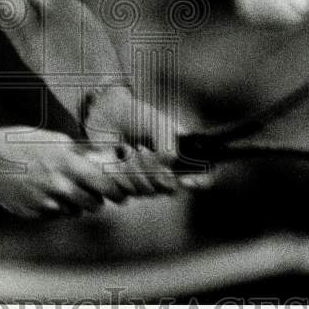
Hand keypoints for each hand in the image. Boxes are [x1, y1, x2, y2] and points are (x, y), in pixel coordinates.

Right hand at [0, 126, 175, 218]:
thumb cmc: (20, 143)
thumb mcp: (51, 138)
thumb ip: (77, 151)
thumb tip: (103, 157)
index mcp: (65, 162)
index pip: (104, 182)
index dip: (117, 189)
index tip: (122, 191)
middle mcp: (59, 185)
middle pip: (95, 203)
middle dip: (99, 198)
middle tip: (99, 192)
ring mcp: (47, 202)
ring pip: (77, 211)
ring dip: (80, 203)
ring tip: (69, 188)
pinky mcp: (37, 214)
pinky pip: (58, 214)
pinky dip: (60, 207)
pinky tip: (50, 193)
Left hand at [82, 85, 214, 189]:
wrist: (106, 113)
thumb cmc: (135, 115)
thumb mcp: (158, 124)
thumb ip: (169, 146)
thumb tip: (167, 168)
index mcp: (181, 155)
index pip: (202, 178)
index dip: (200, 183)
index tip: (188, 182)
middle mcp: (165, 172)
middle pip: (168, 188)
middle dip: (152, 169)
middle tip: (140, 149)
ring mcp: (144, 181)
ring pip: (145, 192)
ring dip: (132, 169)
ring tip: (124, 148)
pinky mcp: (122, 186)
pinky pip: (122, 194)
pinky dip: (116, 175)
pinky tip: (114, 158)